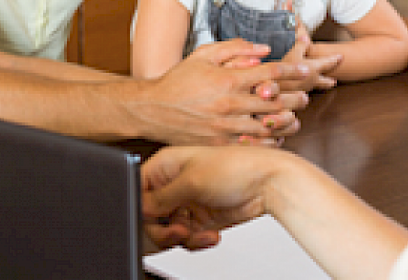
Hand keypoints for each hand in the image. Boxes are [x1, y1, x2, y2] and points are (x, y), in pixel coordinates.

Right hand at [138, 39, 335, 145]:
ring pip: (268, 127)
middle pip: (276, 101)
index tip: (306, 70)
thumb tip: (264, 49)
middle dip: (295, 97)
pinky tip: (273, 137)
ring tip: (294, 118)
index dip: (293, 71)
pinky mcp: (220, 144)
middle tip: (306, 95)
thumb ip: (235, 48)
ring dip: (285, 121)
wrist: (152, 109)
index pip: (271, 73)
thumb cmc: (178, 80)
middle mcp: (230, 104)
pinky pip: (252, 146)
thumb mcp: (203, 54)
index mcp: (227, 80)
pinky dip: (268, 142)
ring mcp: (225, 127)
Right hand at [142, 146, 272, 249]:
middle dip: (163, 228)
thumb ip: (162, 197)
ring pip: (168, 230)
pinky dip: (196, 241)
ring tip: (196, 234)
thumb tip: (140, 207)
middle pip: (151, 215)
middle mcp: (174, 184)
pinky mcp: (201, 218)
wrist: (269, 184)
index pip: (139, 189)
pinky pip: (187, 237)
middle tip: (177, 232)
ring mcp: (187, 202)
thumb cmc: (237, 168)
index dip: (142, 207)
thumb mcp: (191, 181)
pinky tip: (210, 236)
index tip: (151, 219)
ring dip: (182, 237)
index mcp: (166, 166)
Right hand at [281, 26, 341, 91]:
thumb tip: (305, 37)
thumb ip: (300, 45)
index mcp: (314, 69)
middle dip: (330, 81)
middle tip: (334, 81)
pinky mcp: (295, 96)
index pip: (328, 63)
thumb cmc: (282, 70)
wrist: (273, 89)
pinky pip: (303, 92)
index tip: (341, 57)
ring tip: (318, 85)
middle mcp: (312, 81)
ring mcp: (304, 90)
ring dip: (318, 85)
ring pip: (314, 87)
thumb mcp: (291, 53)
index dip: (335, 59)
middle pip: (325, 82)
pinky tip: (300, 90)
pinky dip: (305, 89)